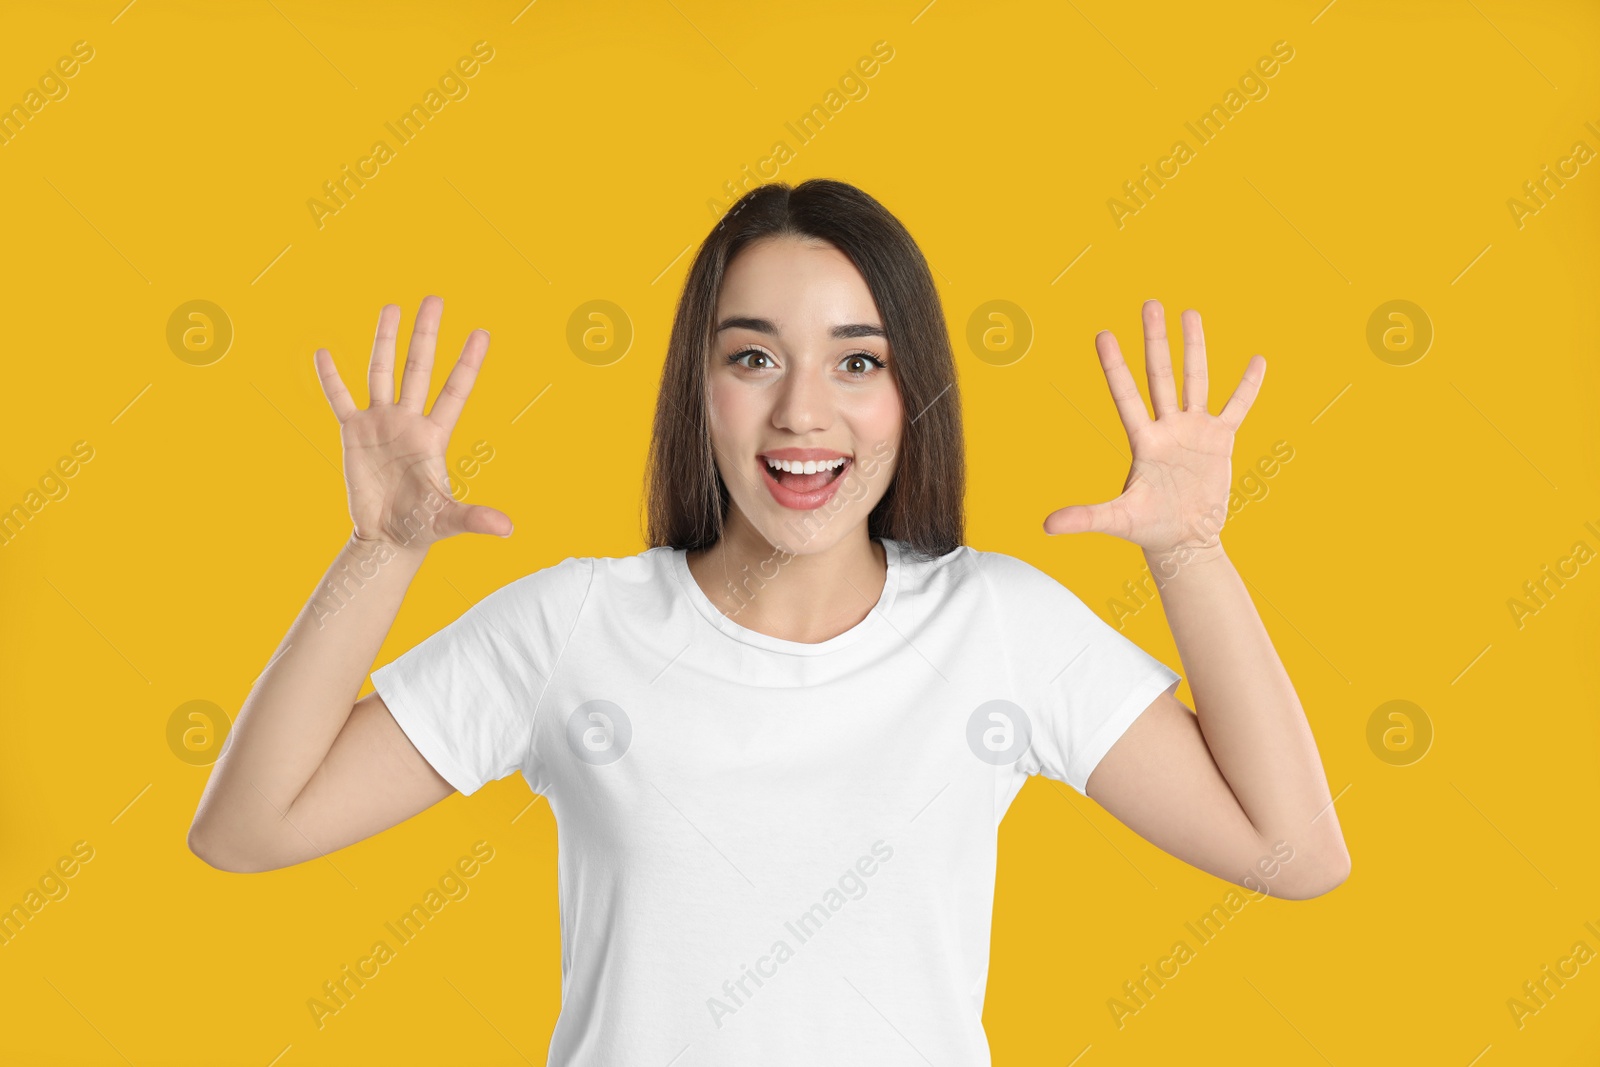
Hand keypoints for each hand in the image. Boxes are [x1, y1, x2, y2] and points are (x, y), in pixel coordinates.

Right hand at [314, 295, 511, 554]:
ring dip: (385, 340)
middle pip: (419, 368)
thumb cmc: (421, 526)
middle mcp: (409, 421)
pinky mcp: (353, 434)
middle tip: (436, 298)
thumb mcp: (448, 518)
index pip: (455, 390)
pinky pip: (340, 399)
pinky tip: (324, 352)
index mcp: (434, 435)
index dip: (468, 362)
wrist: (387, 536)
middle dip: (427, 334)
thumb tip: (508, 529)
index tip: (482, 332)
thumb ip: (475, 518)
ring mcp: (381, 423)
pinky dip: (331, 378)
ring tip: (392, 306)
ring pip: (382, 372)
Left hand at [1042, 300, 1263, 556]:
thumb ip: (1085, 517)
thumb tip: (1046, 527)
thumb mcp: (1117, 520)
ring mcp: (1194, 430)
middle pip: (1159, 375)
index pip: (1125, 395)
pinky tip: (1256, 361)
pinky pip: (1237, 407)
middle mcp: (1166, 427)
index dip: (1114, 366)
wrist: (1184, 540)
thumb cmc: (1149, 529)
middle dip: (1155, 340)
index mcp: (1142, 440)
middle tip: (1151, 304)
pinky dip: (1247, 386)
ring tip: (1191, 313)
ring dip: (1194, 347)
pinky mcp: (1220, 441)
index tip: (1103, 334)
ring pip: (1194, 380)